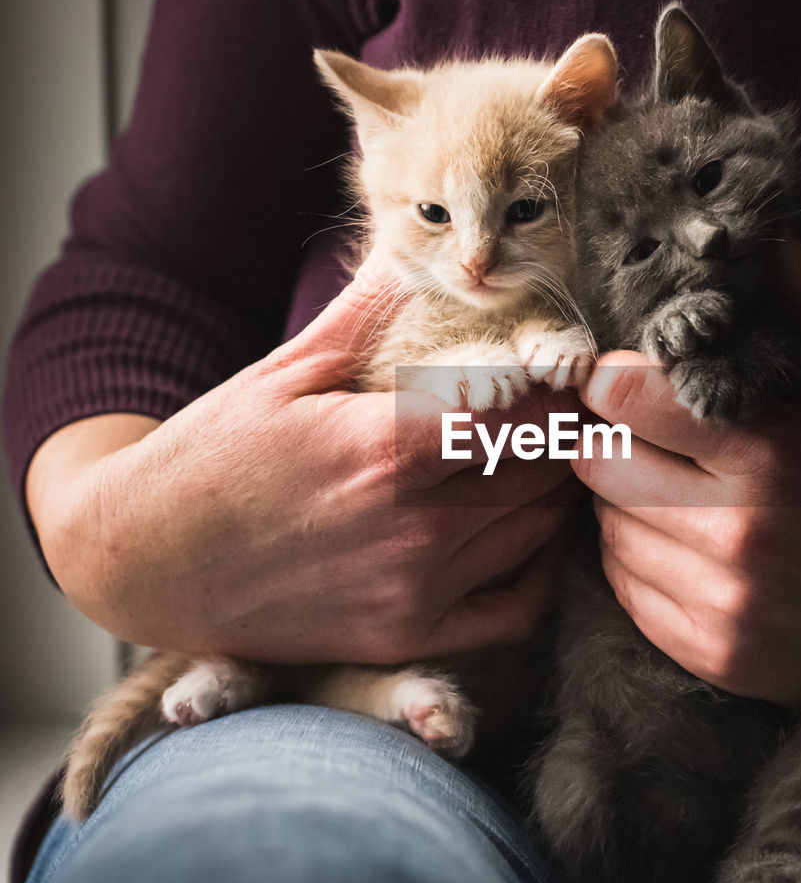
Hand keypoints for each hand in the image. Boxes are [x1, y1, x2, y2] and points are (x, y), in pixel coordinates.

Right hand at [28, 260, 578, 663]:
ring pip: (537, 532)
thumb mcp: (285, 370)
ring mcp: (413, 589)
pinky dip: (538, 571)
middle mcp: (414, 526)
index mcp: (389, 447)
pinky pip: (514, 611)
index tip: (569, 368)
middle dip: (568, 436)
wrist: (143, 561)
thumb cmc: (212, 457)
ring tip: (553, 460)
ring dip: (556, 492)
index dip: (562, 387)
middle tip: (576, 412)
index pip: (528, 412)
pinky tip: (527, 535)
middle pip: (545, 471)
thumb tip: (419, 245)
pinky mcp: (405, 636)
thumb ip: (369, 312)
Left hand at [574, 243, 800, 746]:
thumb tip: (764, 236)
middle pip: (597, 467)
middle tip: (644, 436)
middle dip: (610, 441)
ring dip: (626, 504)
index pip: (626, 400)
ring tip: (679, 492)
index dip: (609, 379)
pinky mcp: (714, 655)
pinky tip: (686, 545)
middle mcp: (737, 534)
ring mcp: (722, 604)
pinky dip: (639, 562)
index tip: (619, 377)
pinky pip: (624, 592)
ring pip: (606, 531)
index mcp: (774, 454)